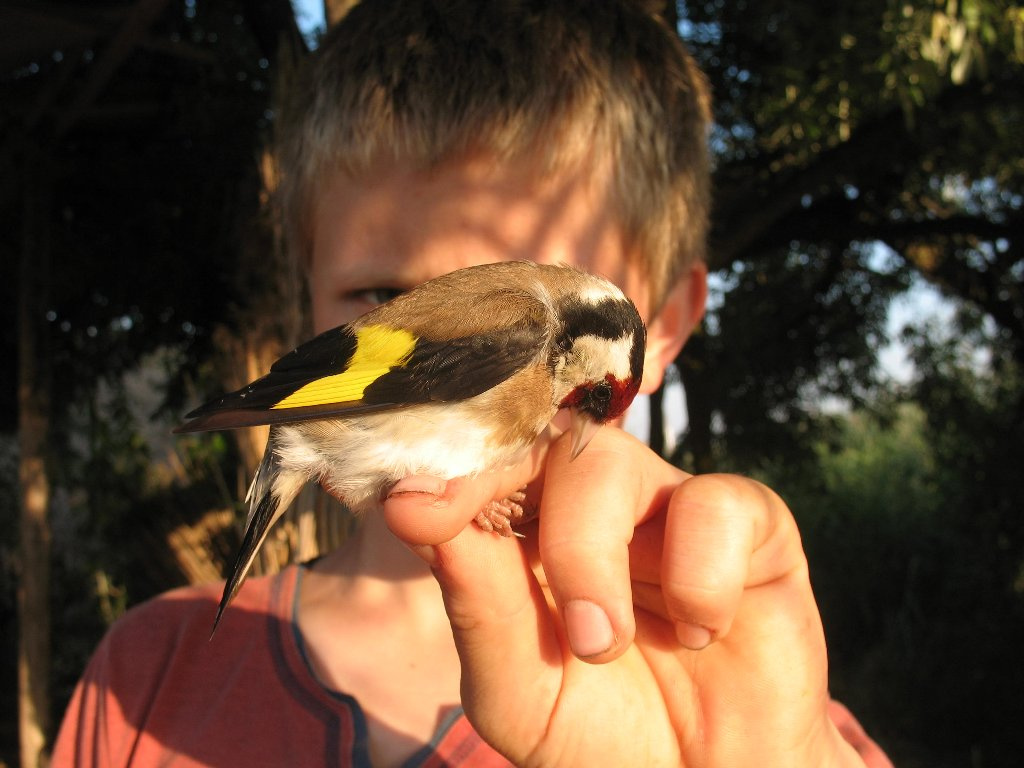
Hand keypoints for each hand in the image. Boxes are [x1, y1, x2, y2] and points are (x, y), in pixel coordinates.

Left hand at [383, 427, 869, 766]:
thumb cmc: (603, 732)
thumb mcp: (518, 690)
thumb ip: (474, 601)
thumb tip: (410, 501)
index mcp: (527, 529)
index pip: (480, 460)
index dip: (449, 467)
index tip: (412, 503)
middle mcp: (593, 502)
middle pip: (537, 442)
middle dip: (510, 502)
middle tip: (506, 591)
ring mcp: (667, 504)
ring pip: (610, 460)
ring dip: (590, 555)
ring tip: (601, 645)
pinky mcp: (750, 522)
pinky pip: (718, 503)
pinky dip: (700, 577)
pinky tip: (699, 633)